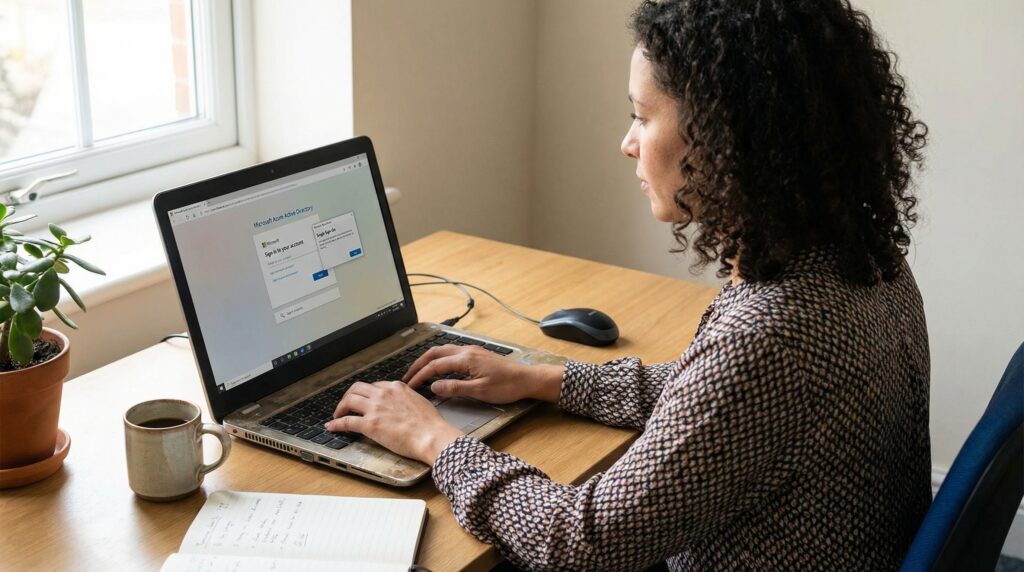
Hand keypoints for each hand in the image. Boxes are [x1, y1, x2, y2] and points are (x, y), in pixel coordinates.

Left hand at [325, 381, 462, 464]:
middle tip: (346, 405)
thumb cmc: (430, 424)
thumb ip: (406, 399)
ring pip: (349, 400)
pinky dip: (336, 424)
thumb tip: (402, 405)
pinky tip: (332, 427)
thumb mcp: (419, 401)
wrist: (431, 435)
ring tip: (337, 415)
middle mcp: (383, 394)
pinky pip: (346, 421)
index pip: (375, 386)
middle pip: (357, 388)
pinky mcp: (369, 424)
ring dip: (340, 407)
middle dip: (349, 396)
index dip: (366, 394)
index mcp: (396, 387)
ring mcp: (375, 408)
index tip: (364, 400)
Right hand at [403, 344, 563, 403]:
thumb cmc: (508, 386)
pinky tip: (438, 368)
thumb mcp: (480, 391)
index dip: (420, 375)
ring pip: (443, 351)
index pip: (435, 365)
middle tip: (408, 377)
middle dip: (419, 364)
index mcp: (466, 359)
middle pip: (435, 353)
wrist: (527, 379)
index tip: (410, 385)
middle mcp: (467, 351)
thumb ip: (455, 388)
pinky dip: (439, 359)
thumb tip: (434, 387)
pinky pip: (452, 353)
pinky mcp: (477, 355)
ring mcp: (472, 351)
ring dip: (428, 360)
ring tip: (418, 372)